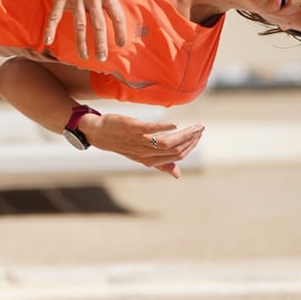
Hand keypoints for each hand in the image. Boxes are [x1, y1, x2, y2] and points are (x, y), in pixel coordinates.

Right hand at [44, 0, 146, 62]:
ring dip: (82, 42)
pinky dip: (51, 28)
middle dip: (101, 43)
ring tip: (84, 56)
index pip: (116, 15)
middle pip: (99, 25)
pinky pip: (56, 15)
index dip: (120, 31)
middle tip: (101, 58)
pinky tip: (48, 41)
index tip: (122, 43)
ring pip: (80, 24)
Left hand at [87, 113, 204, 177]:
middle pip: (174, 150)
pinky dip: (164, 127)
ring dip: (183, 134)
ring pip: (166, 142)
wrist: (100, 134)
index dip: (190, 147)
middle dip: (191, 139)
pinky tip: (174, 124)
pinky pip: (150, 130)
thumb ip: (161, 165)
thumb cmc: (123, 144)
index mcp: (150, 160)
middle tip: (201, 128)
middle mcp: (146, 153)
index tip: (199, 135)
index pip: (176, 156)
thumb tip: (178, 175)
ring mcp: (139, 141)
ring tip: (193, 126)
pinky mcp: (132, 128)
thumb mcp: (142, 156)